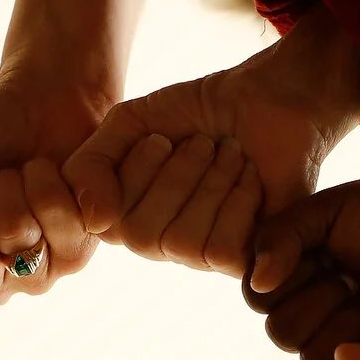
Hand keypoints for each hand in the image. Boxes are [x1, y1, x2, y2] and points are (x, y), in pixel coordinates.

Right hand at [62, 10, 359, 273]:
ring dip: (210, 183)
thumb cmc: (199, 113)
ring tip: (231, 156)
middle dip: (176, 175)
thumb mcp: (129, 123)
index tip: (164, 138)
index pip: (102, 218)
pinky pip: (218, 250)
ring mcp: (199, 256)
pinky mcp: (242, 260)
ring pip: (180, 243)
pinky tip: (251, 178)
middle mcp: (157, 243)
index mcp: (122, 213)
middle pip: (139, 236)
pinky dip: (237, 200)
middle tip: (204, 144)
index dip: (136, 169)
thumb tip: (94, 222)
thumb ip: (89, 165)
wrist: (270, 99)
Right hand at [245, 172, 359, 359]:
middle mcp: (313, 309)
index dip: (285, 274)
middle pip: (280, 330)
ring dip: (344, 319)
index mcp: (295, 271)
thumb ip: (283, 235)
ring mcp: (343, 341)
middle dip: (318, 298)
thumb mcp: (331, 209)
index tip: (323, 248)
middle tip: (353, 274)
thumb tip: (257, 281)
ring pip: (309, 354)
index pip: (257, 294)